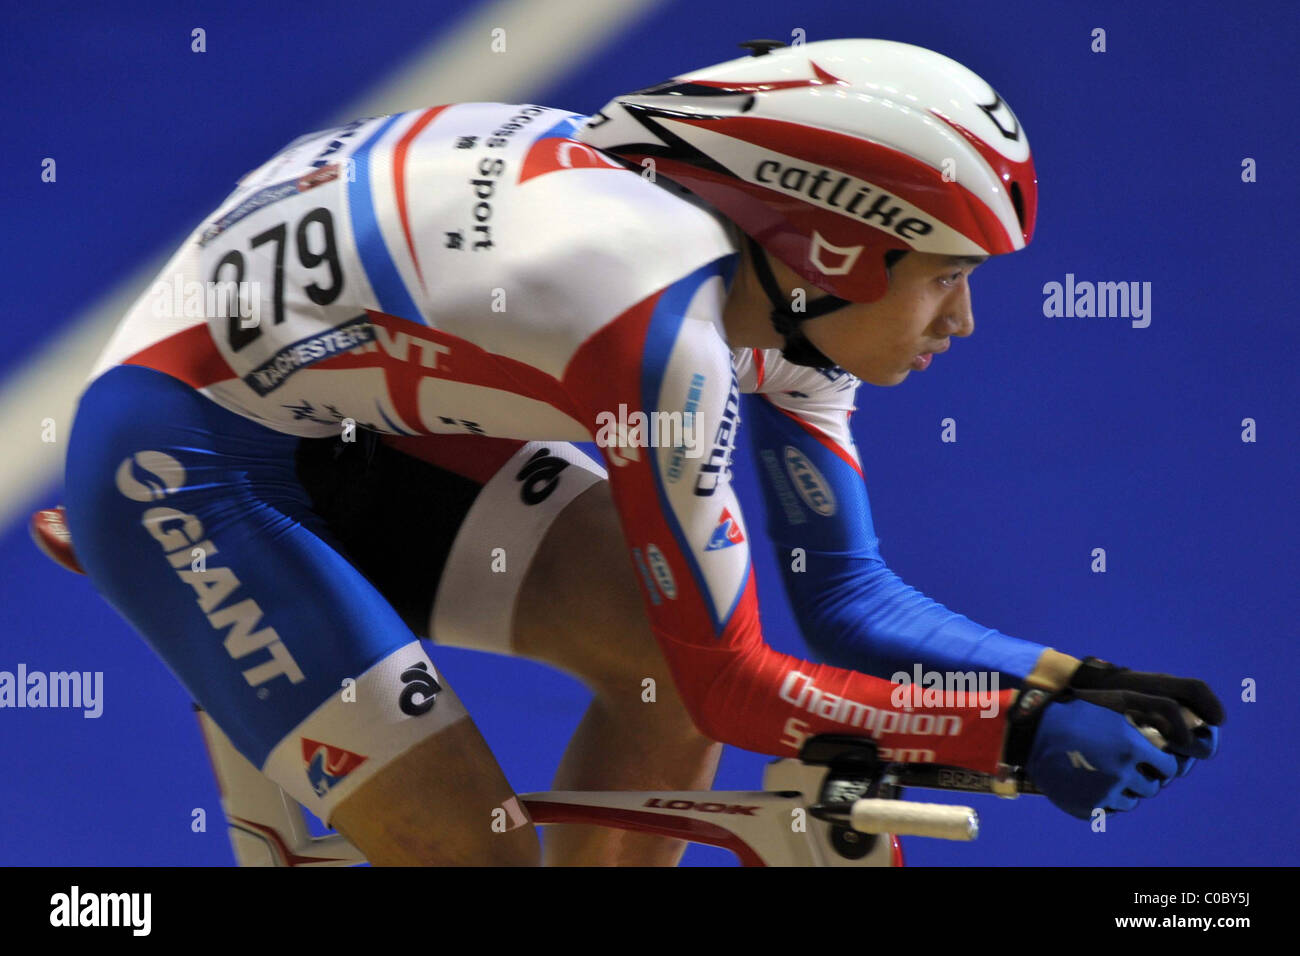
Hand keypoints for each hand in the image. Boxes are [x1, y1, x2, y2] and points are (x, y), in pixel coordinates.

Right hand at [1003, 658, 1222, 818]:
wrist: (1035, 732)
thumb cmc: (1078, 712)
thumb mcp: (1116, 703)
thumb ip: (1151, 713)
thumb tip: (1181, 723)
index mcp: (1132, 749)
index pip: (1168, 767)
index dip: (1161, 761)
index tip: (1151, 756)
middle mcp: (1121, 774)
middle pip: (1151, 787)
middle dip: (1144, 776)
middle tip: (1126, 764)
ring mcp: (1103, 794)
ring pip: (1131, 801)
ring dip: (1125, 789)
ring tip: (1107, 773)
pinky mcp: (1088, 808)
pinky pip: (1108, 810)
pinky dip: (1104, 799)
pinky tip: (1092, 782)